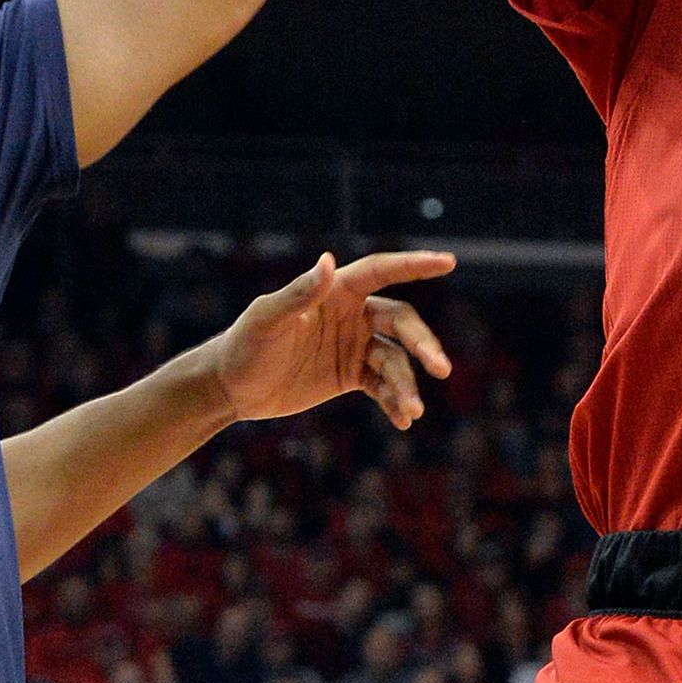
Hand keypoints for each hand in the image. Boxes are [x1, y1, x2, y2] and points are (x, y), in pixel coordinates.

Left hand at [212, 249, 453, 429]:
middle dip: (423, 344)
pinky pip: (383, 387)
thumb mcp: (268, 320)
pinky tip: (402, 420)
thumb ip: (299, 293)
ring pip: (396, 361)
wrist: (232, 388)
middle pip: (401, 324)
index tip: (449, 262)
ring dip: (408, 385)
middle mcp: (352, 315)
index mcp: (337, 292)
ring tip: (413, 412)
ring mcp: (354, 347)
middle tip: (440, 367)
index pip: (382, 271)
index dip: (415, 265)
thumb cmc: (244, 345)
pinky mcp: (350, 376)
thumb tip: (329, 261)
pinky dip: (395, 402)